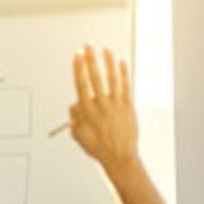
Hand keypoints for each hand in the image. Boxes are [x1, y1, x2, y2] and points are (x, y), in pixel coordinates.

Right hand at [70, 45, 138, 171]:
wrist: (119, 157)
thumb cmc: (98, 147)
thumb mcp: (78, 134)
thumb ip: (75, 117)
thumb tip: (75, 104)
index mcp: (87, 111)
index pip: (81, 84)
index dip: (78, 68)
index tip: (77, 56)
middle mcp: (101, 105)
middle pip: (95, 77)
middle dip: (91, 59)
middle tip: (88, 46)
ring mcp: (116, 104)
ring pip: (112, 78)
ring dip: (108, 62)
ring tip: (105, 49)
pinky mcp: (128, 106)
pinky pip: (126, 85)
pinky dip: (123, 73)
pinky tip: (121, 63)